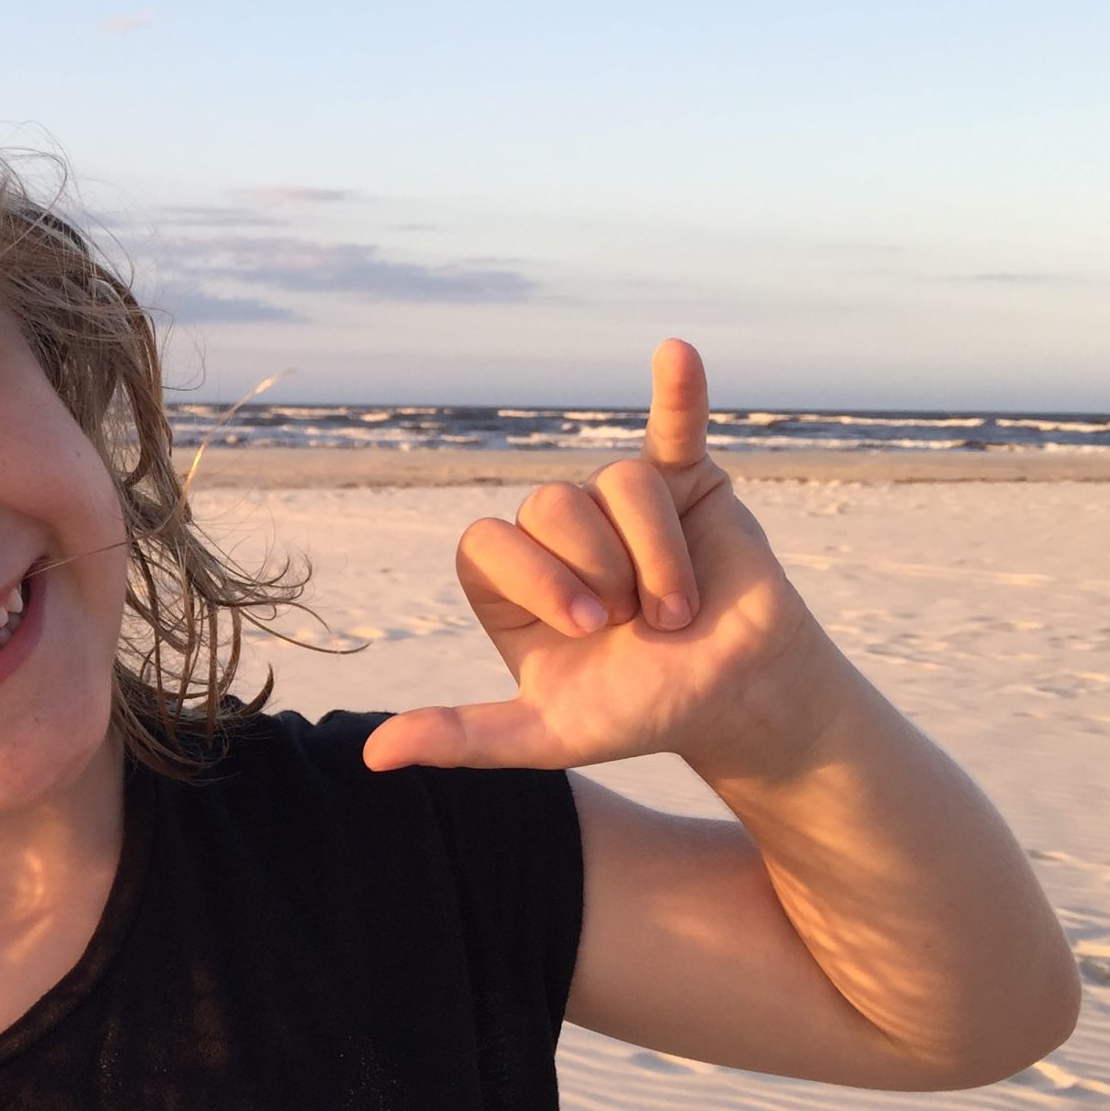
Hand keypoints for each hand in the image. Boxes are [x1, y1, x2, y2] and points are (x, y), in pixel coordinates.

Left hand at [362, 339, 842, 779]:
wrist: (736, 699)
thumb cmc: (639, 711)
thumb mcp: (545, 734)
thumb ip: (462, 736)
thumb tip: (374, 757)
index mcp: (508, 579)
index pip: (484, 541)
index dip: (534, 577)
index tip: (586, 629)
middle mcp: (556, 531)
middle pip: (548, 505)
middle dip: (599, 571)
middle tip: (638, 624)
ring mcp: (620, 501)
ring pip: (618, 484)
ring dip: (654, 554)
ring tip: (678, 608)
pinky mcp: (687, 482)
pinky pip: (676, 427)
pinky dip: (679, 392)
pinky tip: (676, 353)